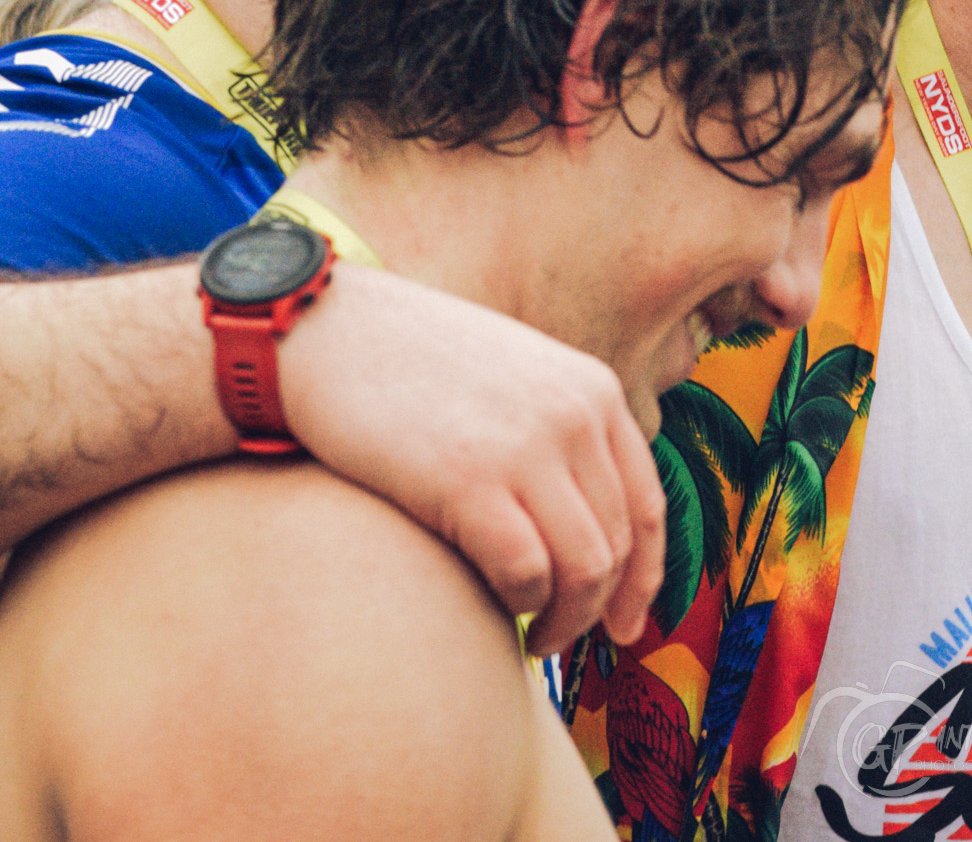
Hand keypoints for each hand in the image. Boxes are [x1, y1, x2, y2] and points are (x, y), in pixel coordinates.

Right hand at [280, 263, 666, 655]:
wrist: (325, 331)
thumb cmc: (408, 365)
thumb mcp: (512, 378)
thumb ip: (558, 432)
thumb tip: (583, 523)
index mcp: (594, 390)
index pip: (647, 505)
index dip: (644, 578)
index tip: (626, 626)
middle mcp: (576, 415)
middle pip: (618, 544)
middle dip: (599, 609)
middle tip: (560, 640)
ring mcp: (528, 446)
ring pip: (586, 569)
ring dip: (564, 620)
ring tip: (534, 640)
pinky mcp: (470, 480)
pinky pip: (527, 573)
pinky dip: (520, 605)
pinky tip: (495, 608)